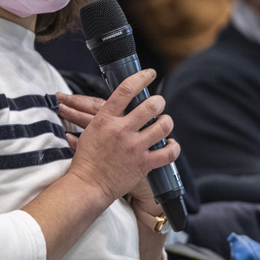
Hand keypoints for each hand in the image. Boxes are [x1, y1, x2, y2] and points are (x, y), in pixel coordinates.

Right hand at [57, 89, 165, 214]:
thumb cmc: (86, 159)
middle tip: (158, 103)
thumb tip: (113, 104)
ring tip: (163, 123)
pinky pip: (168, 152)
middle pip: (151, 105)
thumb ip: (104, 117)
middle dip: (159, 101)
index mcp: (106, 119)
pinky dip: (173, 147)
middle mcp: (121, 130)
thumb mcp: (90, 130)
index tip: (150, 73)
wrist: (87, 185)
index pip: (126, 90)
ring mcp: (134, 147)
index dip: (142, 77)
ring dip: (166, 122)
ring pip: (163, 125)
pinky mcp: (143, 164)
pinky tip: (170, 144)